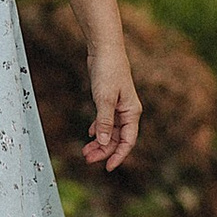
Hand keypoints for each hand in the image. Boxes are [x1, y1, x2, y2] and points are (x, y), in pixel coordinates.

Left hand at [83, 54, 141, 173]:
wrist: (105, 49)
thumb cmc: (108, 70)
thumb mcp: (104, 98)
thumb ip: (104, 121)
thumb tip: (104, 142)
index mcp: (131, 112)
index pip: (128, 141)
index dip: (118, 156)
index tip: (108, 167)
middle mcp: (127, 112)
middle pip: (118, 139)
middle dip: (104, 151)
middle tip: (87, 159)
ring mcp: (119, 107)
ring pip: (111, 131)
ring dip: (100, 142)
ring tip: (85, 151)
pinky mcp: (109, 101)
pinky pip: (106, 121)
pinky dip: (99, 129)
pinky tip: (91, 134)